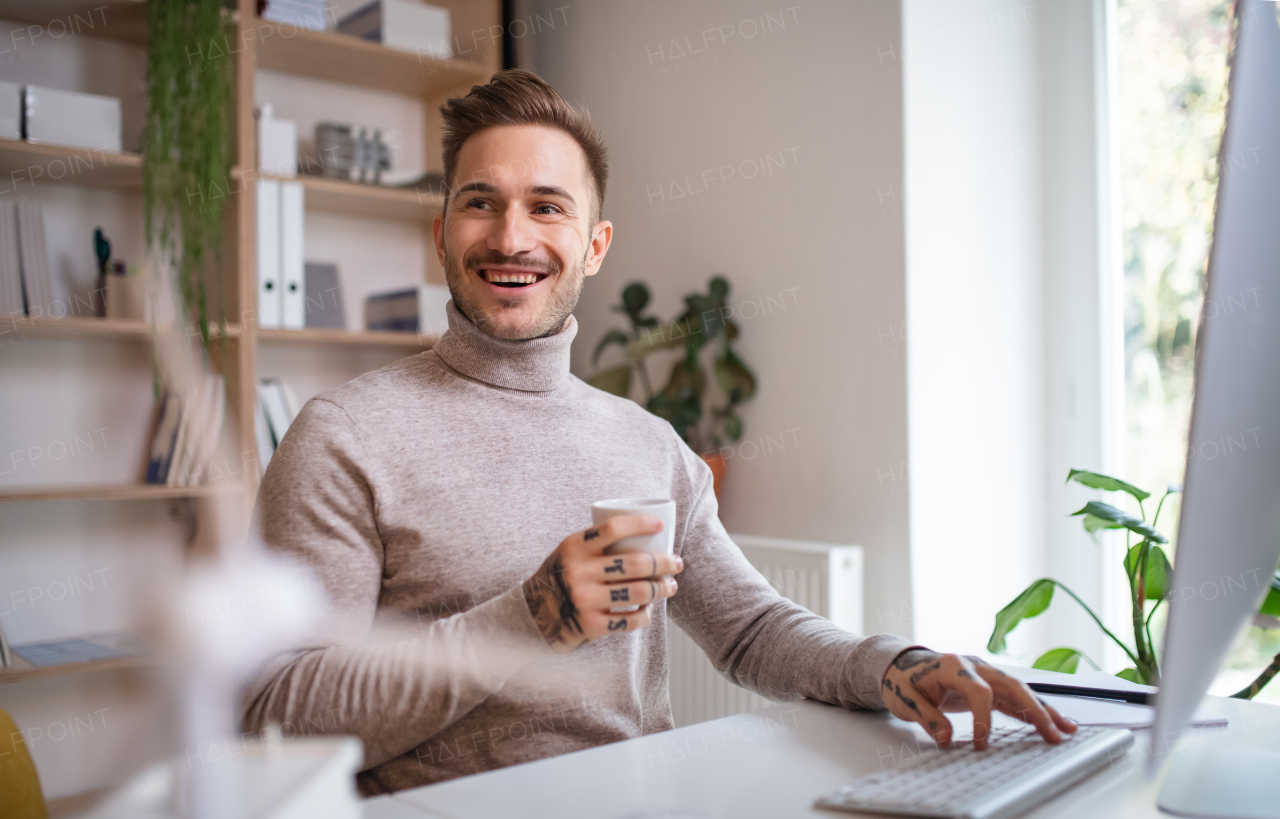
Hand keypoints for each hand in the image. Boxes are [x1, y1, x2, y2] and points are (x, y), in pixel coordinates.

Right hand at [523, 514, 682, 652]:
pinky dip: (645, 614)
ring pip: (638, 593)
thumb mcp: (569, 553)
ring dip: (661, 589)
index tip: (660, 525)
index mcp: (574, 548)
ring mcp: (585, 600)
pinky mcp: (590, 625)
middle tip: (676, 563)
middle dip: (664, 563)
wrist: (533, 615)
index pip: (613, 528)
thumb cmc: (561, 577)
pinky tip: (648, 609)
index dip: (640, 524)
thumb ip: (595, 545)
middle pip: (635, 563)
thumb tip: (644, 535)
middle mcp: (578, 572)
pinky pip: (629, 620)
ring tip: (670, 586)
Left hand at [881, 649, 1076, 748]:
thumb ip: (926, 717)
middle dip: (1034, 710)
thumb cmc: (903, 680)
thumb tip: (946, 738)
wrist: (902, 666)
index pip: (979, 691)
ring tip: (1066, 729)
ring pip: (1020, 691)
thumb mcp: (906, 699)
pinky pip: (1014, 698)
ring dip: (1043, 710)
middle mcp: (976, 666)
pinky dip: (1033, 710)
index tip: (980, 743)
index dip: (983, 718)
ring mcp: (985, 674)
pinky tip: (1051, 724)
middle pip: (1012, 685)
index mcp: (954, 665)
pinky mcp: (989, 685)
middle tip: (1053, 733)